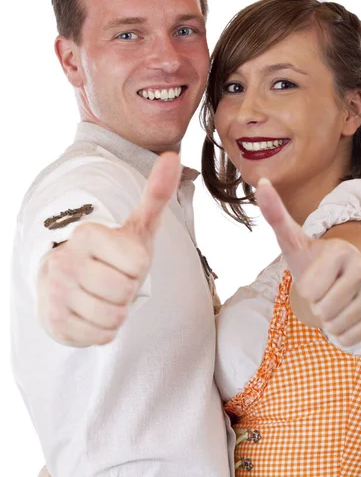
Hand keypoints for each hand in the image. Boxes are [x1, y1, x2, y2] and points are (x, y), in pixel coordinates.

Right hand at [37, 152, 180, 345]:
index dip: (138, 266)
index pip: (138, 264)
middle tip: (113, 280)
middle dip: (128, 291)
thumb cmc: (113, 253)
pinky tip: (91, 312)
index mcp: (87, 233)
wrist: (70, 281)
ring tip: (103, 295)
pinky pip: (101, 336)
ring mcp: (55, 292)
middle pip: (125, 292)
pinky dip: (104, 329)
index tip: (122, 259)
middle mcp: (65, 260)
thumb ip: (157, 193)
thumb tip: (173, 157)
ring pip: (114, 317)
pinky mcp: (54, 322)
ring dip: (118, 311)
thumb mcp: (138, 226)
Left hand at [256, 178, 360, 346]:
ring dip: (327, 319)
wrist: (341, 276)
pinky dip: (341, 332)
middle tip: (324, 290)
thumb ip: (275, 214)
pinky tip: (344, 313)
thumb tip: (261, 182)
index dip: (306, 288)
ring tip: (332, 300)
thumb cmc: (311, 259)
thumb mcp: (292, 240)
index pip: (310, 291)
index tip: (314, 275)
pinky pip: (350, 339)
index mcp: (341, 250)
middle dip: (316, 305)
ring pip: (336, 326)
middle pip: (323, 310)